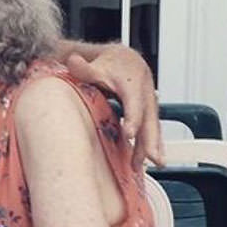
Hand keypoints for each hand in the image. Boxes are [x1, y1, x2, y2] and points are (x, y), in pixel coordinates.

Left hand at [66, 47, 163, 169]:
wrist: (128, 61)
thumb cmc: (112, 65)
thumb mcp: (98, 66)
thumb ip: (85, 68)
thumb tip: (72, 61)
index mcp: (132, 85)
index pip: (133, 104)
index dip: (133, 119)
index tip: (129, 134)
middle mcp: (145, 96)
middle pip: (148, 120)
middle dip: (150, 140)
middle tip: (149, 158)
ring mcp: (150, 106)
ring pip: (153, 128)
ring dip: (153, 147)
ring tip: (149, 166)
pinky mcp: (150, 114)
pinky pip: (153, 131)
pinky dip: (154, 145)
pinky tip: (152, 161)